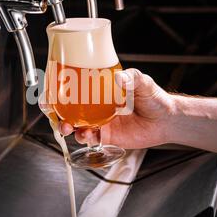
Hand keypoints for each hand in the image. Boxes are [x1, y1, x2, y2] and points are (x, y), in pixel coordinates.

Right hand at [59, 68, 174, 148]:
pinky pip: (91, 138)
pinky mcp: (107, 136)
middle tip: (56, 115)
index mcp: (101, 93)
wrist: (166, 119)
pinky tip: (88, 135)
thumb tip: (120, 77)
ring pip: (78, 127)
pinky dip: (85, 138)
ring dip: (69, 128)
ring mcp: (101, 123)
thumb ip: (132, 78)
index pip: (77, 92)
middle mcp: (98, 108)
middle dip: (59, 114)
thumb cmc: (154, 98)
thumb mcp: (142, 82)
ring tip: (70, 128)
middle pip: (72, 112)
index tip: (50, 94)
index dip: (61, 94)